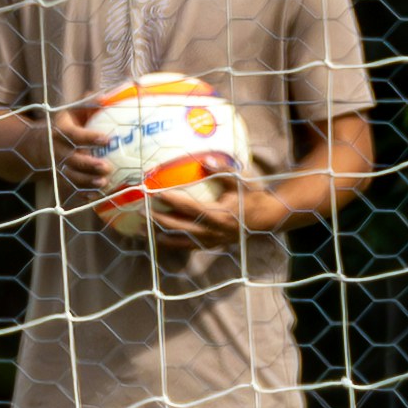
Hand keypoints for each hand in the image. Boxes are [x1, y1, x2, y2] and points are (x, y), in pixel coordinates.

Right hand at [51, 103, 113, 198]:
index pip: (73, 135)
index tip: (108, 139)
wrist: (38, 146)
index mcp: (60, 131)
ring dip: (86, 181)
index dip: (89, 137)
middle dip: (88, 164)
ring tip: (103, 183)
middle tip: (106, 166)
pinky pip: (70, 188)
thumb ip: (87, 104)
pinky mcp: (59, 179)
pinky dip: (82, 193)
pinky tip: (95, 196)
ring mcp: (57, 166)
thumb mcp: (72, 111)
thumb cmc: (65, 125)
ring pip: (70, 176)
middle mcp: (56, 150)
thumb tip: (106, 97)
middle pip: (71, 159)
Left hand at [146, 180, 286, 252]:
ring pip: (180, 240)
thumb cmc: (254, 197)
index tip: (153, 192)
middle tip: (139, 211)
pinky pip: (188, 246)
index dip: (170, 200)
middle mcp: (213, 230)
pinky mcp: (212, 245)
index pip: (189, 207)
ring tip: (141, 230)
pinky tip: (159, 239)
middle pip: (179, 226)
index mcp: (220, 214)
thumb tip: (204, 161)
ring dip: (160, 235)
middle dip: (158, 219)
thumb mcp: (242, 181)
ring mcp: (212, 240)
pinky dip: (172, 243)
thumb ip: (223, 171)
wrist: (268, 219)